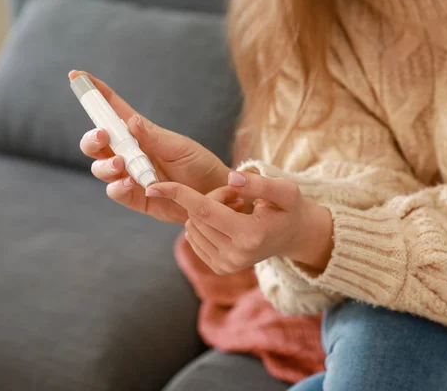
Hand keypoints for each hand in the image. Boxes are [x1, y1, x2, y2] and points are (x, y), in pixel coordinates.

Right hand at [72, 70, 229, 222]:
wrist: (216, 195)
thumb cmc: (200, 165)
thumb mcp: (180, 148)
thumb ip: (154, 138)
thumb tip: (132, 121)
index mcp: (141, 134)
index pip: (114, 111)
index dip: (95, 94)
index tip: (78, 76)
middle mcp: (130, 154)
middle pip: (97, 143)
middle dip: (93, 138)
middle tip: (103, 136)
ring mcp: (130, 176)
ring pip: (101, 168)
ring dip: (105, 165)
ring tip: (121, 164)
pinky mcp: (135, 197)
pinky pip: (116, 192)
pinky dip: (117, 187)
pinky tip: (129, 183)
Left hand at [145, 171, 333, 274]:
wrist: (293, 235)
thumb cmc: (289, 208)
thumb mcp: (284, 190)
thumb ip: (259, 183)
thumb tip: (231, 177)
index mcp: (249, 236)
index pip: (204, 211)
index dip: (178, 194)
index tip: (152, 185)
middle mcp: (235, 256)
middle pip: (197, 216)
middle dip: (207, 196)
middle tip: (235, 193)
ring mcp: (226, 265)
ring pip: (191, 227)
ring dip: (205, 210)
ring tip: (234, 207)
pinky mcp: (220, 268)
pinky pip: (194, 238)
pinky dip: (203, 224)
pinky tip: (227, 220)